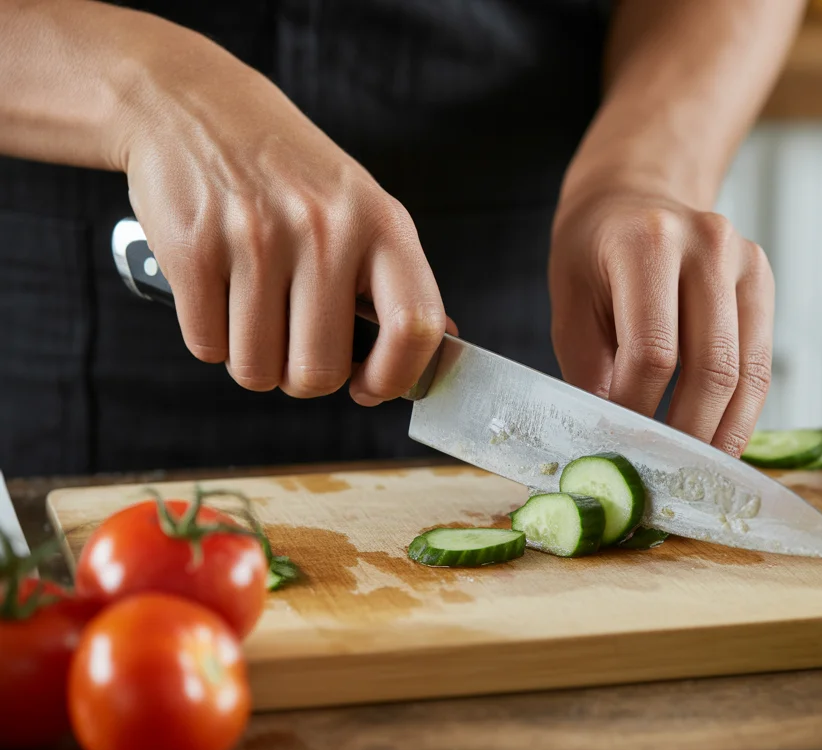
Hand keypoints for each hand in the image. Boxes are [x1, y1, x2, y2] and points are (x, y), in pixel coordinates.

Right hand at [118, 46, 445, 404]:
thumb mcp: (362, 209)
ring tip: (255, 315)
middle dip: (304, 378)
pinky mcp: (194, 249)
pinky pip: (208, 348)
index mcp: (383, 224)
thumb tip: (445, 346)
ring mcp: (257, 238)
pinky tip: (220, 297)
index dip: (396, 377)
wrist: (195, 108)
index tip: (370, 387)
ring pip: (258, 370)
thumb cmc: (291, 175)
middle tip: (296, 347)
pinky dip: (212, 338)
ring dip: (254, 360)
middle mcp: (325, 229)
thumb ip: (398, 280)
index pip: (416, 326)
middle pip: (320, 371)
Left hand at [549, 185, 774, 456]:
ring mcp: (744, 259)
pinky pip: (761, 363)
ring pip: (745, 372)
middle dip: (686, 434)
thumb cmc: (593, 256)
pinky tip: (719, 441)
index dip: (638, 412)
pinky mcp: (763, 279)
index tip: (621, 449)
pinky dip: (742, 412)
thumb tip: (612, 442)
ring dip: (721, 433)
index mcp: (648, 242)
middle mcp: (708, 243)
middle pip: (711, 367)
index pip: (654, 352)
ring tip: (694, 472)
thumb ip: (589, 369)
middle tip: (663, 478)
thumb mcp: (570, 304)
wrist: (632, 198)